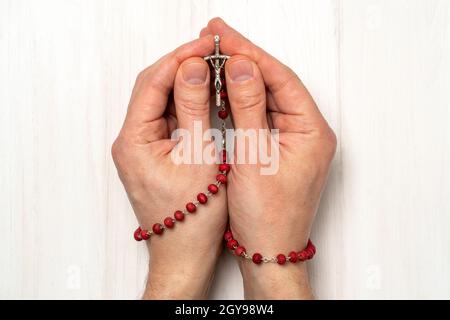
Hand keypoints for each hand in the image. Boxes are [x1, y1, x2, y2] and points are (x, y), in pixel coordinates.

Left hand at [112, 35, 227, 298]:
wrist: (184, 253)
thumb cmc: (193, 217)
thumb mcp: (199, 155)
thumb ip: (194, 108)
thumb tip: (193, 67)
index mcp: (134, 140)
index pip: (153, 82)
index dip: (181, 58)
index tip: (207, 45)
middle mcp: (130, 142)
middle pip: (152, 88)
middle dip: (181, 66)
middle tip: (212, 53)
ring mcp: (139, 148)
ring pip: (160, 102)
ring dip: (184, 84)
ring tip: (211, 70)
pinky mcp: (151, 155)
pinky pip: (166, 119)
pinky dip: (184, 105)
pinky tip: (203, 98)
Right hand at [201, 18, 336, 298]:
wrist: (268, 252)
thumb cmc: (266, 216)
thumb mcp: (253, 156)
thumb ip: (249, 107)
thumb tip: (241, 65)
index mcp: (312, 131)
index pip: (280, 77)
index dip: (250, 53)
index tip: (222, 35)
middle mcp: (308, 132)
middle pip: (275, 83)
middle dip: (243, 61)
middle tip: (214, 38)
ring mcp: (294, 140)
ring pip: (266, 98)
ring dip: (240, 80)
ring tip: (213, 59)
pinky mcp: (280, 149)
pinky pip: (261, 116)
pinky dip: (242, 102)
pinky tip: (224, 92)